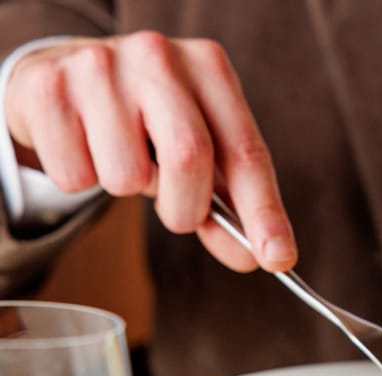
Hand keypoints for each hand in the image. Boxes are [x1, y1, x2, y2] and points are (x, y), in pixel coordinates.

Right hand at [3, 32, 295, 271]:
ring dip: (128, 189)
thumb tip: (255, 257)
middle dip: (186, 208)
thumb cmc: (146, 122)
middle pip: (189, 157)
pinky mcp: (49, 87)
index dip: (263, 211)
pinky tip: (84, 146)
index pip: (246, 151)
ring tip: (121, 158)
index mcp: (209, 69)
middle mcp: (159, 56)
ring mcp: (100, 66)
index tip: (278, 258)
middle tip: (178, 214)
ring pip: (125, 176)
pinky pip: (75, 175)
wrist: (66, 78)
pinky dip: (82, 180)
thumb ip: (225, 207)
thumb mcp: (195, 152)